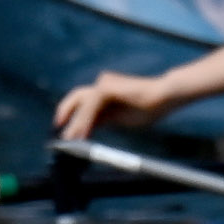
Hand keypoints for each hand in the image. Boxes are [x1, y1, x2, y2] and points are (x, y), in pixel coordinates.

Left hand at [54, 72, 175, 138]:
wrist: (164, 96)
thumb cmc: (149, 107)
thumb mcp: (121, 117)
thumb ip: (104, 119)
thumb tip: (87, 129)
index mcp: (106, 92)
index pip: (83, 103)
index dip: (73, 116)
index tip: (67, 131)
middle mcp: (101, 84)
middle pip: (77, 98)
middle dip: (65, 115)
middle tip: (59, 133)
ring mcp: (103, 83)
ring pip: (82, 105)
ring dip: (75, 123)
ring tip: (69, 139)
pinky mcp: (106, 87)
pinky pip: (90, 106)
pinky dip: (84, 121)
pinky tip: (80, 133)